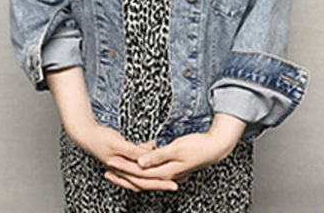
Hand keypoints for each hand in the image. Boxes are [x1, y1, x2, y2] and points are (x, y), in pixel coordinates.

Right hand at [69, 121, 178, 191]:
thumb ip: (133, 151)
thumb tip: (148, 156)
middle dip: (160, 184)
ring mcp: (122, 166)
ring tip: (167, 179)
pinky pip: (137, 167)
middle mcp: (123, 171)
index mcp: (122, 170)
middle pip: (144, 182)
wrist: (86, 134)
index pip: (144, 180)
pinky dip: (146, 166)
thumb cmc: (100, 138)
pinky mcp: (122, 160)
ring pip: (141, 176)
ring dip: (153, 178)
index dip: (159, 182)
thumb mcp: (118, 143)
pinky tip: (152, 160)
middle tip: (175, 185)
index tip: (173, 183)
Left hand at [104, 113, 246, 188]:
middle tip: (109, 167)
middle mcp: (166, 174)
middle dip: (123, 173)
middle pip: (140, 178)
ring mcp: (170, 171)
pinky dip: (144, 165)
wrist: (215, 147)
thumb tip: (140, 163)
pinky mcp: (172, 166)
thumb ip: (157, 156)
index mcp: (165, 171)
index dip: (124, 168)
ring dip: (132, 171)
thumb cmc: (198, 146)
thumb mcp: (176, 149)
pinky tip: (140, 159)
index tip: (111, 162)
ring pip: (146, 175)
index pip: (139, 173)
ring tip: (119, 165)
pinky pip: (153, 169)